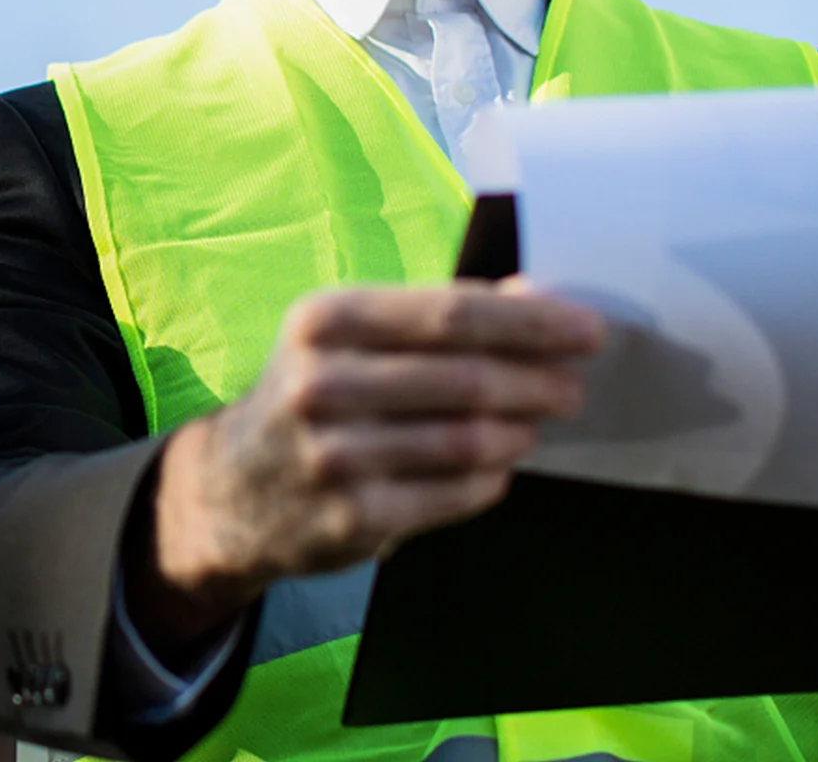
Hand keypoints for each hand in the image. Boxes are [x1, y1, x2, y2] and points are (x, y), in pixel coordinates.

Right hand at [138, 280, 602, 649]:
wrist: (232, 489)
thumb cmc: (315, 391)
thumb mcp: (350, 334)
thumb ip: (436, 315)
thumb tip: (534, 298)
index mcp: (327, 319)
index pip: (451, 312)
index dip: (529, 321)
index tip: (586, 328)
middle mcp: (322, 383)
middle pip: (464, 377)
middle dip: (537, 379)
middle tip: (575, 384)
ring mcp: (333, 456)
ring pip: (464, 440)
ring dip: (518, 430)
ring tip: (538, 422)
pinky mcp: (350, 519)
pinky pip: (450, 495)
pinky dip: (488, 479)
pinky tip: (498, 466)